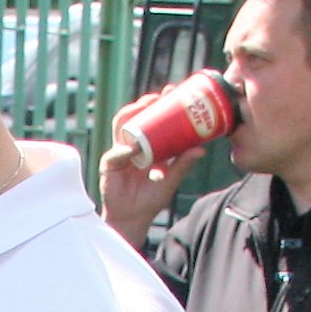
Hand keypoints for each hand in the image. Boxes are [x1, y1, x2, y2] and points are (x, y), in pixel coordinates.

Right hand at [98, 109, 199, 245]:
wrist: (133, 219)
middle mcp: (132, 144)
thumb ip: (183, 164)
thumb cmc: (151, 200)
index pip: (152, 118)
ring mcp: (119, 152)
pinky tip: (132, 149)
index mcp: (147, 145)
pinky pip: (115, 154)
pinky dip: (123, 151)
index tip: (172, 92)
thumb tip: (202, 149)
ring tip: (144, 108)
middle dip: (146, 102)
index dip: (160, 104)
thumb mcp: (171, 180)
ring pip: (121, 126)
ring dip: (132, 114)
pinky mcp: (109, 165)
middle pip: (136, 116)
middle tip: (161, 96)